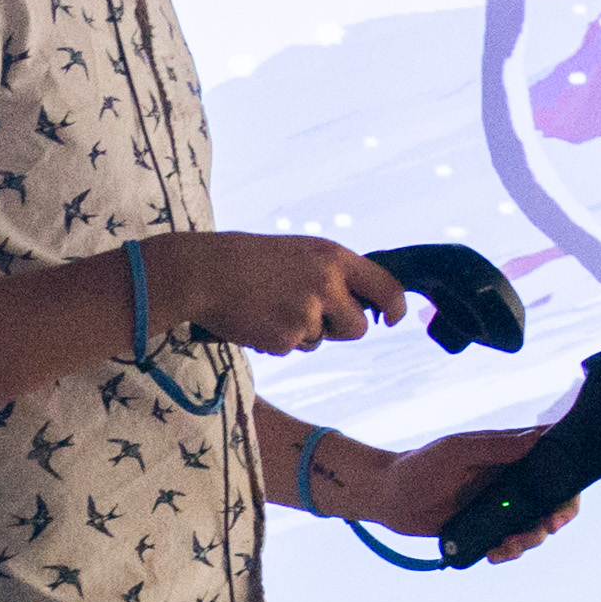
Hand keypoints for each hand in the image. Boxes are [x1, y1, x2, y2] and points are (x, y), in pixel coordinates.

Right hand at [141, 232, 403, 357]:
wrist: (205, 272)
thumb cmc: (249, 260)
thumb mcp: (300, 253)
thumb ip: (332, 274)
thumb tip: (360, 302)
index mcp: (333, 257)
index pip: (385, 286)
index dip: (395, 307)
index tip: (392, 319)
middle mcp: (328, 284)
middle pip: (358, 327)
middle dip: (340, 329)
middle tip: (311, 316)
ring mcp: (308, 312)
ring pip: (320, 341)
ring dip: (302, 333)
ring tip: (271, 308)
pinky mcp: (287, 337)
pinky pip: (293, 348)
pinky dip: (277, 340)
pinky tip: (258, 319)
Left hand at [388, 422, 581, 562]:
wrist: (390, 499)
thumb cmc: (420, 465)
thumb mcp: (456, 451)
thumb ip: (494, 447)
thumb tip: (535, 439)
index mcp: (510, 454)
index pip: (554, 461)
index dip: (570, 482)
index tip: (564, 501)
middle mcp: (512, 479)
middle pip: (552, 500)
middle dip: (553, 519)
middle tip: (544, 530)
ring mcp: (502, 505)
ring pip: (533, 526)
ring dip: (528, 540)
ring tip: (505, 547)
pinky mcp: (488, 528)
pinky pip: (510, 542)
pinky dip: (508, 551)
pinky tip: (493, 554)